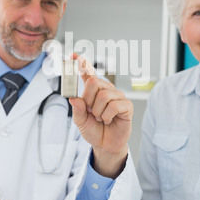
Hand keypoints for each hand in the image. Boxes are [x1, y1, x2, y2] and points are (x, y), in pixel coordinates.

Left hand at [68, 54, 132, 178]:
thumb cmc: (94, 130)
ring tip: (100, 118)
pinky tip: (108, 119)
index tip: (72, 54)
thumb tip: (73, 98)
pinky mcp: (127, 106)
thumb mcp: (80, 121)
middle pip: (94, 82)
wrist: (105, 145)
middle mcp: (106, 89)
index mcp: (94, 91)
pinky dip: (107, 115)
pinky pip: (114, 105)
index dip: (81, 63)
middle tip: (91, 112)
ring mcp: (118, 96)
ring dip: (98, 112)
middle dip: (88, 100)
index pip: (88, 73)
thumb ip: (77, 109)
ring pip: (103, 96)